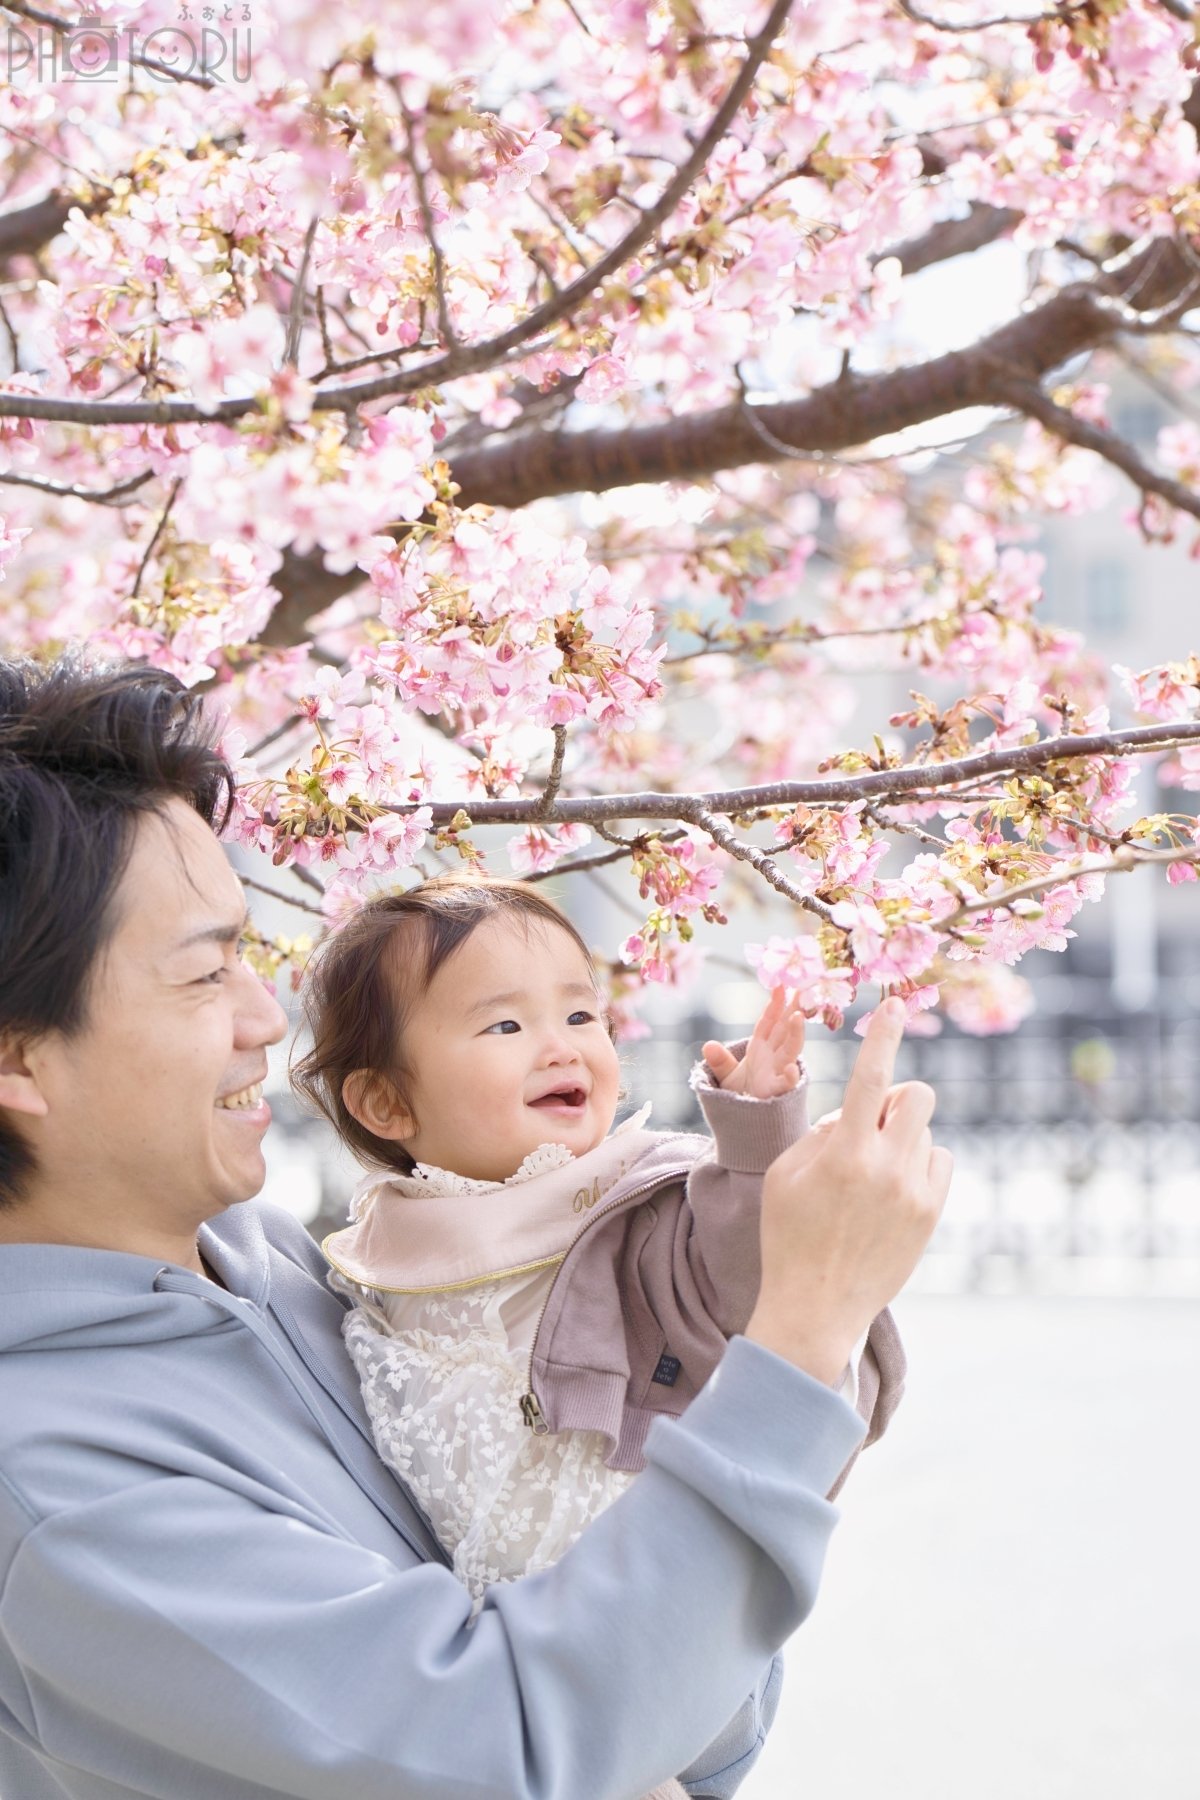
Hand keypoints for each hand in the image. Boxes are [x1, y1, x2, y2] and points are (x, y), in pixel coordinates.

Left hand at [702, 986, 804, 1096]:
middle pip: (785, 1030)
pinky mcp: (777, 1093)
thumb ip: (720, 1061)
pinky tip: (791, 1069)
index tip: (780, 985)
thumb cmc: (742, 1096)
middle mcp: (773, 1058)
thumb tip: (708, 1046)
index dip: (775, 1004)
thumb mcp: (727, 1076)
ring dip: (795, 1034)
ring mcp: (777, 1073)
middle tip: (802, 989)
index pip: (769, 1023)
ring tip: (798, 1016)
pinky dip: (790, 1077)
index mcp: (761, 1050)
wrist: (747, 1122)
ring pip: (790, 1050)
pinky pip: (786, 1084)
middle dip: (793, 1010)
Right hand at [745, 998, 951, 1384]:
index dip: (884, 1036)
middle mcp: (885, 1169)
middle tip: (869, 1124)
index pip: (870, 1078)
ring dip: (902, 1136)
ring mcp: (914, 1194)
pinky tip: (893, 1190)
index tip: (897, 1006)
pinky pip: (939, 1163)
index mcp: (843, 1153)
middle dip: (895, 1098)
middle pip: (916, 1096)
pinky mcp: (930, 1216)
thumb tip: (860, 1114)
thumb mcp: (785, 1174)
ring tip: (872, 1172)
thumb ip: (823, 1132)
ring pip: (926, 1131)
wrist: (815, 1307)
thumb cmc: (788, 1234)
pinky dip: (920, 1165)